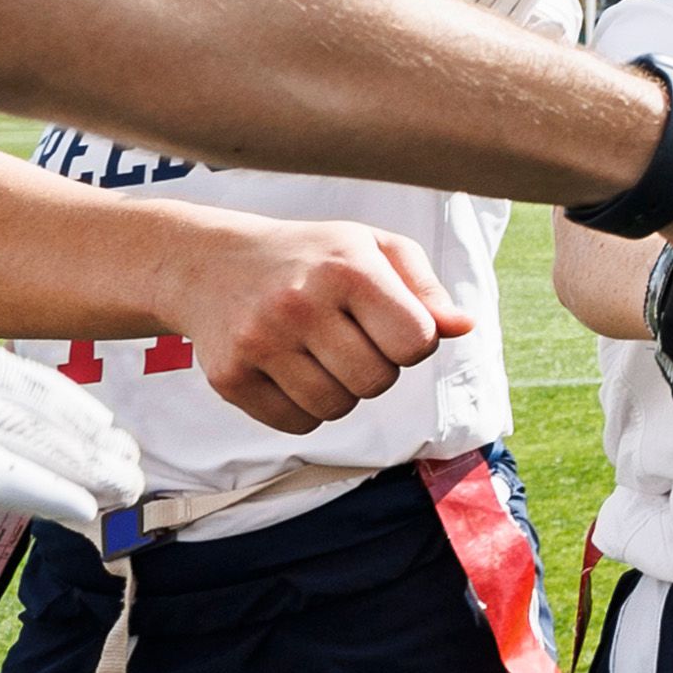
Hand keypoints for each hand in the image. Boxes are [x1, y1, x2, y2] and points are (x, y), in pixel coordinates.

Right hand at [176, 216, 464, 431]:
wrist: (208, 263)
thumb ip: (424, 288)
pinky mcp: (230, 377)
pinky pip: (297, 424)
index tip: (387, 323)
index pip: (416, 341)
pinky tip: (287, 369)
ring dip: (340, 390)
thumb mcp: (370, 248)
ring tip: (317, 351)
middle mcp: (300, 303)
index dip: (412, 341)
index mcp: (346, 267)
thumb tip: (463, 326)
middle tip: (347, 338)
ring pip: (338, 409)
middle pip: (378, 382)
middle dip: (375, 367)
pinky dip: (303, 408)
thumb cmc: (309, 257)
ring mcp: (260, 342)